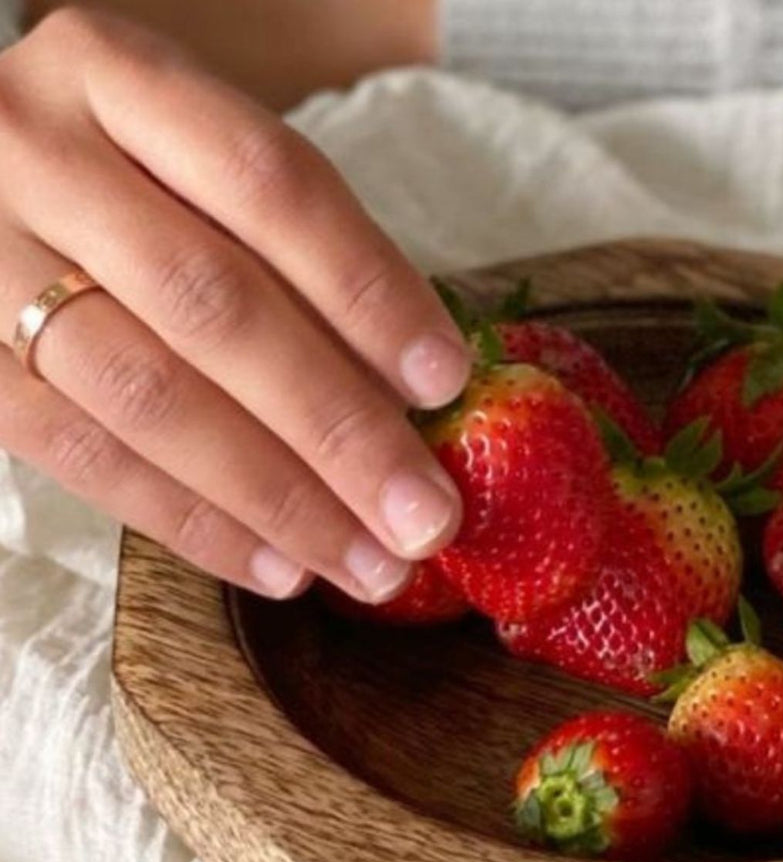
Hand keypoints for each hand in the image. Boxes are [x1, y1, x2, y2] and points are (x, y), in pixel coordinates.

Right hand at [0, 8, 471, 602]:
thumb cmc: (128, 176)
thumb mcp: (202, 166)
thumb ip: (294, 254)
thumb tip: (407, 396)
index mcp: (119, 76)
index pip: (271, 186)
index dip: (368, 292)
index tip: (445, 382)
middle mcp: (37, 156)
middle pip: (215, 308)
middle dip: (338, 431)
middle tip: (425, 519)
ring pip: (150, 398)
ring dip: (279, 501)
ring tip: (369, 566)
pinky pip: (86, 460)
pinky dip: (195, 524)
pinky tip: (279, 567)